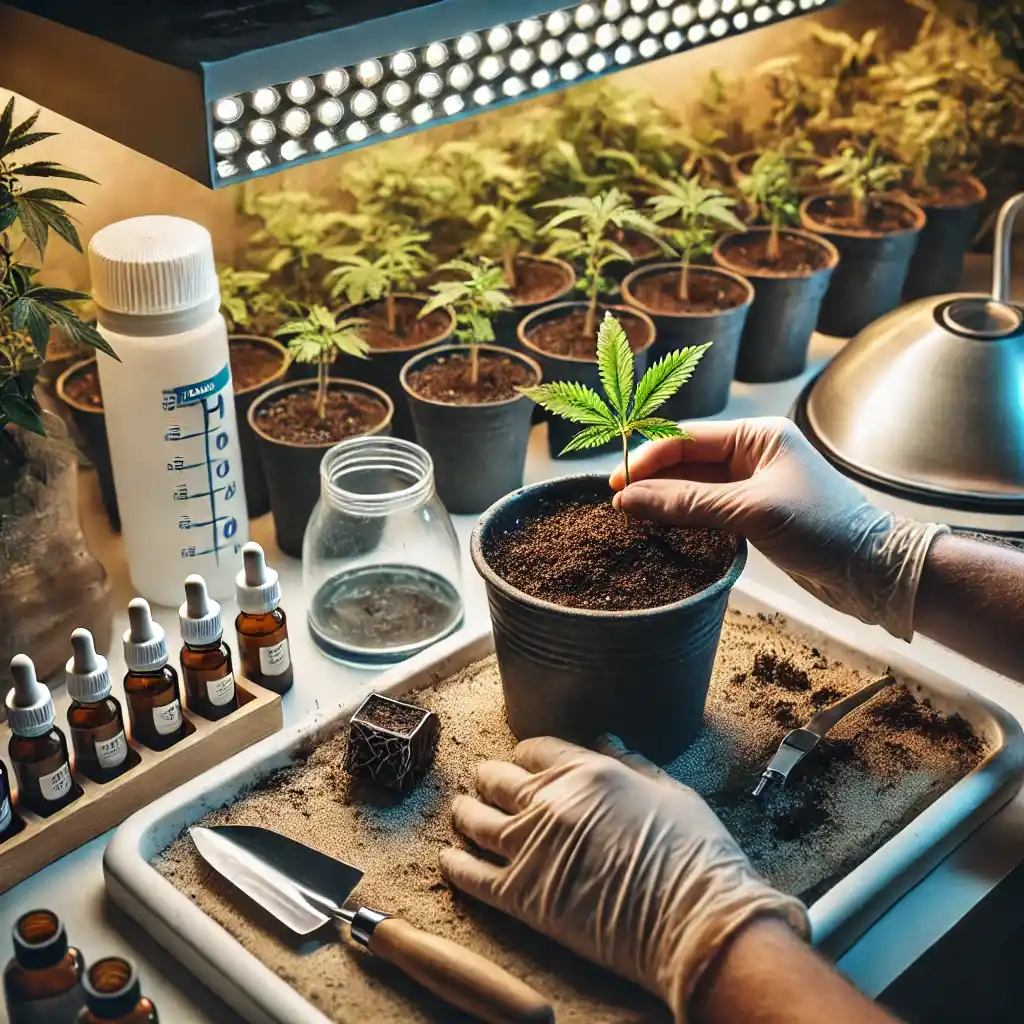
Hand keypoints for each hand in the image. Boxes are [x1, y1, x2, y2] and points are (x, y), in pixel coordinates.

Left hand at [440, 736, 806, 1021]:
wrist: (694, 921)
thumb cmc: (694, 855)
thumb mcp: (671, 792)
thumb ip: (632, 762)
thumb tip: (606, 738)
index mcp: (586, 771)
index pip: (534, 750)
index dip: (524, 756)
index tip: (520, 763)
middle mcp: (550, 801)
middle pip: (498, 780)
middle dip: (488, 779)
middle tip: (483, 784)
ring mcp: (530, 847)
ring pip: (477, 821)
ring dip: (465, 814)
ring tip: (461, 813)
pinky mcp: (521, 896)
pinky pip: (472, 874)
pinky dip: (456, 865)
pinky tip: (449, 859)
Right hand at [609, 417, 947, 640]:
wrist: (872, 572)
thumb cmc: (824, 530)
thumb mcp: (750, 512)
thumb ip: (687, 503)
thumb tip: (628, 500)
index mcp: (758, 436)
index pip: (687, 439)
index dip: (647, 460)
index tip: (615, 485)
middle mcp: (753, 453)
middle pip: (686, 461)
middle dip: (651, 480)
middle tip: (615, 504)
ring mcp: (753, 484)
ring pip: (693, 486)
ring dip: (664, 499)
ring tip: (629, 517)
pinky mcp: (754, 513)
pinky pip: (707, 507)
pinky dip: (682, 516)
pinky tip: (661, 526)